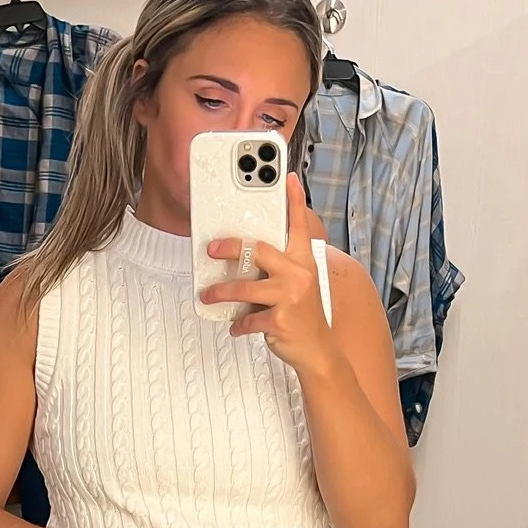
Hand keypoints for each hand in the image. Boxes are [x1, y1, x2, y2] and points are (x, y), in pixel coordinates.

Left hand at [200, 173, 335, 373]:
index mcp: (304, 261)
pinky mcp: (279, 319)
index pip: (300, 225)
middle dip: (230, 248)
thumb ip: (281, 266)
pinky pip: (248, 318)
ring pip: (244, 287)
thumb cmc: (304, 314)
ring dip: (221, 292)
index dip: (294, 200)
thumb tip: (246, 256)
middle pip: (259, 250)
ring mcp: (290, 296)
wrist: (318, 350)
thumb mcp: (299, 283)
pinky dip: (239, 324)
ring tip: (209, 295)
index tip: (286, 177)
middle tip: (212, 249)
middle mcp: (298, 274)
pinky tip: (236, 326)